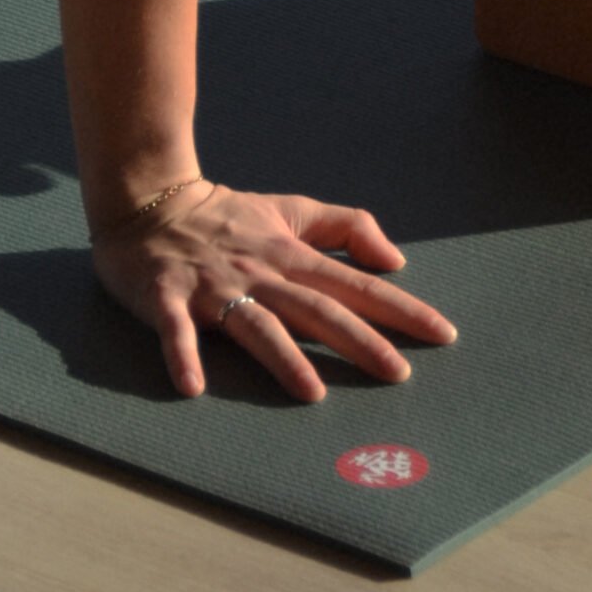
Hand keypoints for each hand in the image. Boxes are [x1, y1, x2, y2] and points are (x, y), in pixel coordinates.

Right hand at [90, 184, 456, 402]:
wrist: (149, 200)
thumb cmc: (227, 215)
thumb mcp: (292, 211)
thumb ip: (347, 227)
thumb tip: (395, 259)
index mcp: (291, 255)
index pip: (356, 284)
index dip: (400, 309)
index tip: (442, 335)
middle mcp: (259, 271)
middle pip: (317, 309)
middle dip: (360, 341)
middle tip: (399, 374)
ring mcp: (213, 286)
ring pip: (255, 324)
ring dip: (283, 357)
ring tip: (313, 391)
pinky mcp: (166, 298)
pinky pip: (175, 331)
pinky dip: (183, 356)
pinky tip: (193, 387)